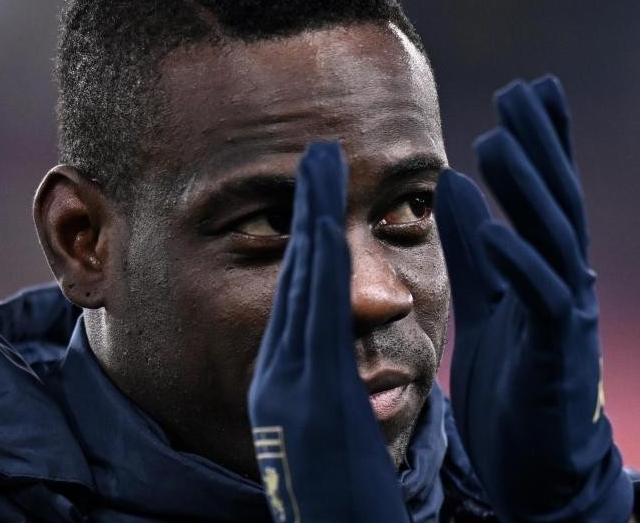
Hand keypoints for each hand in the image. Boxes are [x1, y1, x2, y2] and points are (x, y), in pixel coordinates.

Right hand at [247, 141, 409, 522]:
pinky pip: (312, 313)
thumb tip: (361, 365)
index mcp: (290, 390)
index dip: (307, 240)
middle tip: (315, 152)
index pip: (296, 301)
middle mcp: (278, 381)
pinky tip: (326, 218)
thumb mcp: (340, 444)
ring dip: (306, 219)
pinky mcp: (310, 400)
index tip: (321, 190)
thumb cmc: (348, 509)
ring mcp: (289, 389)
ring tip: (319, 160)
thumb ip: (339, 400)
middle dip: (301, 214)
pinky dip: (315, 258)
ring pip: (296, 284)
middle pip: (289, 279)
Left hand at [435, 76, 632, 522]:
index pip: (546, 194)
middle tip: (522, 90)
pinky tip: (495, 232)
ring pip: (553, 243)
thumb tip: (453, 183)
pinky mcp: (556, 358)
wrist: (536, 469)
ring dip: (527, 192)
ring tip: (496, 140)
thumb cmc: (516, 384)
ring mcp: (567, 320)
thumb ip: (475, 247)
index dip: (544, 141)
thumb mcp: (487, 302)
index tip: (531, 87)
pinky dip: (518, 265)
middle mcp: (568, 285)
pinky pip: (541, 305)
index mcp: (548, 269)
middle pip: (558, 204)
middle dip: (542, 146)